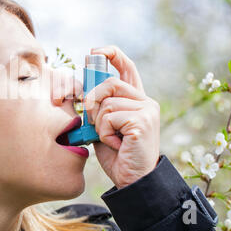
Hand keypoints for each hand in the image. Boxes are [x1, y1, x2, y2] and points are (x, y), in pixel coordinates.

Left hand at [84, 45, 159, 188]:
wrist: (132, 180)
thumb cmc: (117, 154)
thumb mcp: (104, 126)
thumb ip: (99, 107)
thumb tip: (84, 90)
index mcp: (136, 99)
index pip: (126, 67)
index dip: (112, 54)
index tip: (95, 51)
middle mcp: (145, 101)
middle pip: (109, 83)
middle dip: (93, 102)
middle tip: (95, 122)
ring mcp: (147, 109)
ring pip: (106, 102)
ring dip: (99, 124)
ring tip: (111, 138)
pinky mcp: (143, 120)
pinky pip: (109, 117)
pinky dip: (105, 133)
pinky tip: (116, 144)